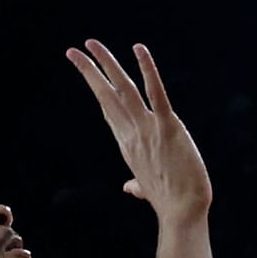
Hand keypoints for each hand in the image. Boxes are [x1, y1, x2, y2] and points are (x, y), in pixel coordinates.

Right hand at [64, 39, 210, 221]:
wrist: (182, 213)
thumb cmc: (170, 202)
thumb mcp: (148, 189)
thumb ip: (138, 185)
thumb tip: (130, 188)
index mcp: (128, 144)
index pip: (110, 110)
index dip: (98, 89)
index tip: (87, 70)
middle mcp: (132, 133)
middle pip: (106, 96)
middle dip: (90, 71)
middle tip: (74, 50)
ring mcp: (148, 129)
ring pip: (123, 89)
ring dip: (106, 63)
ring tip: (91, 44)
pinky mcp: (168, 127)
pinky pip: (156, 93)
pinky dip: (147, 69)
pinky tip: (139, 48)